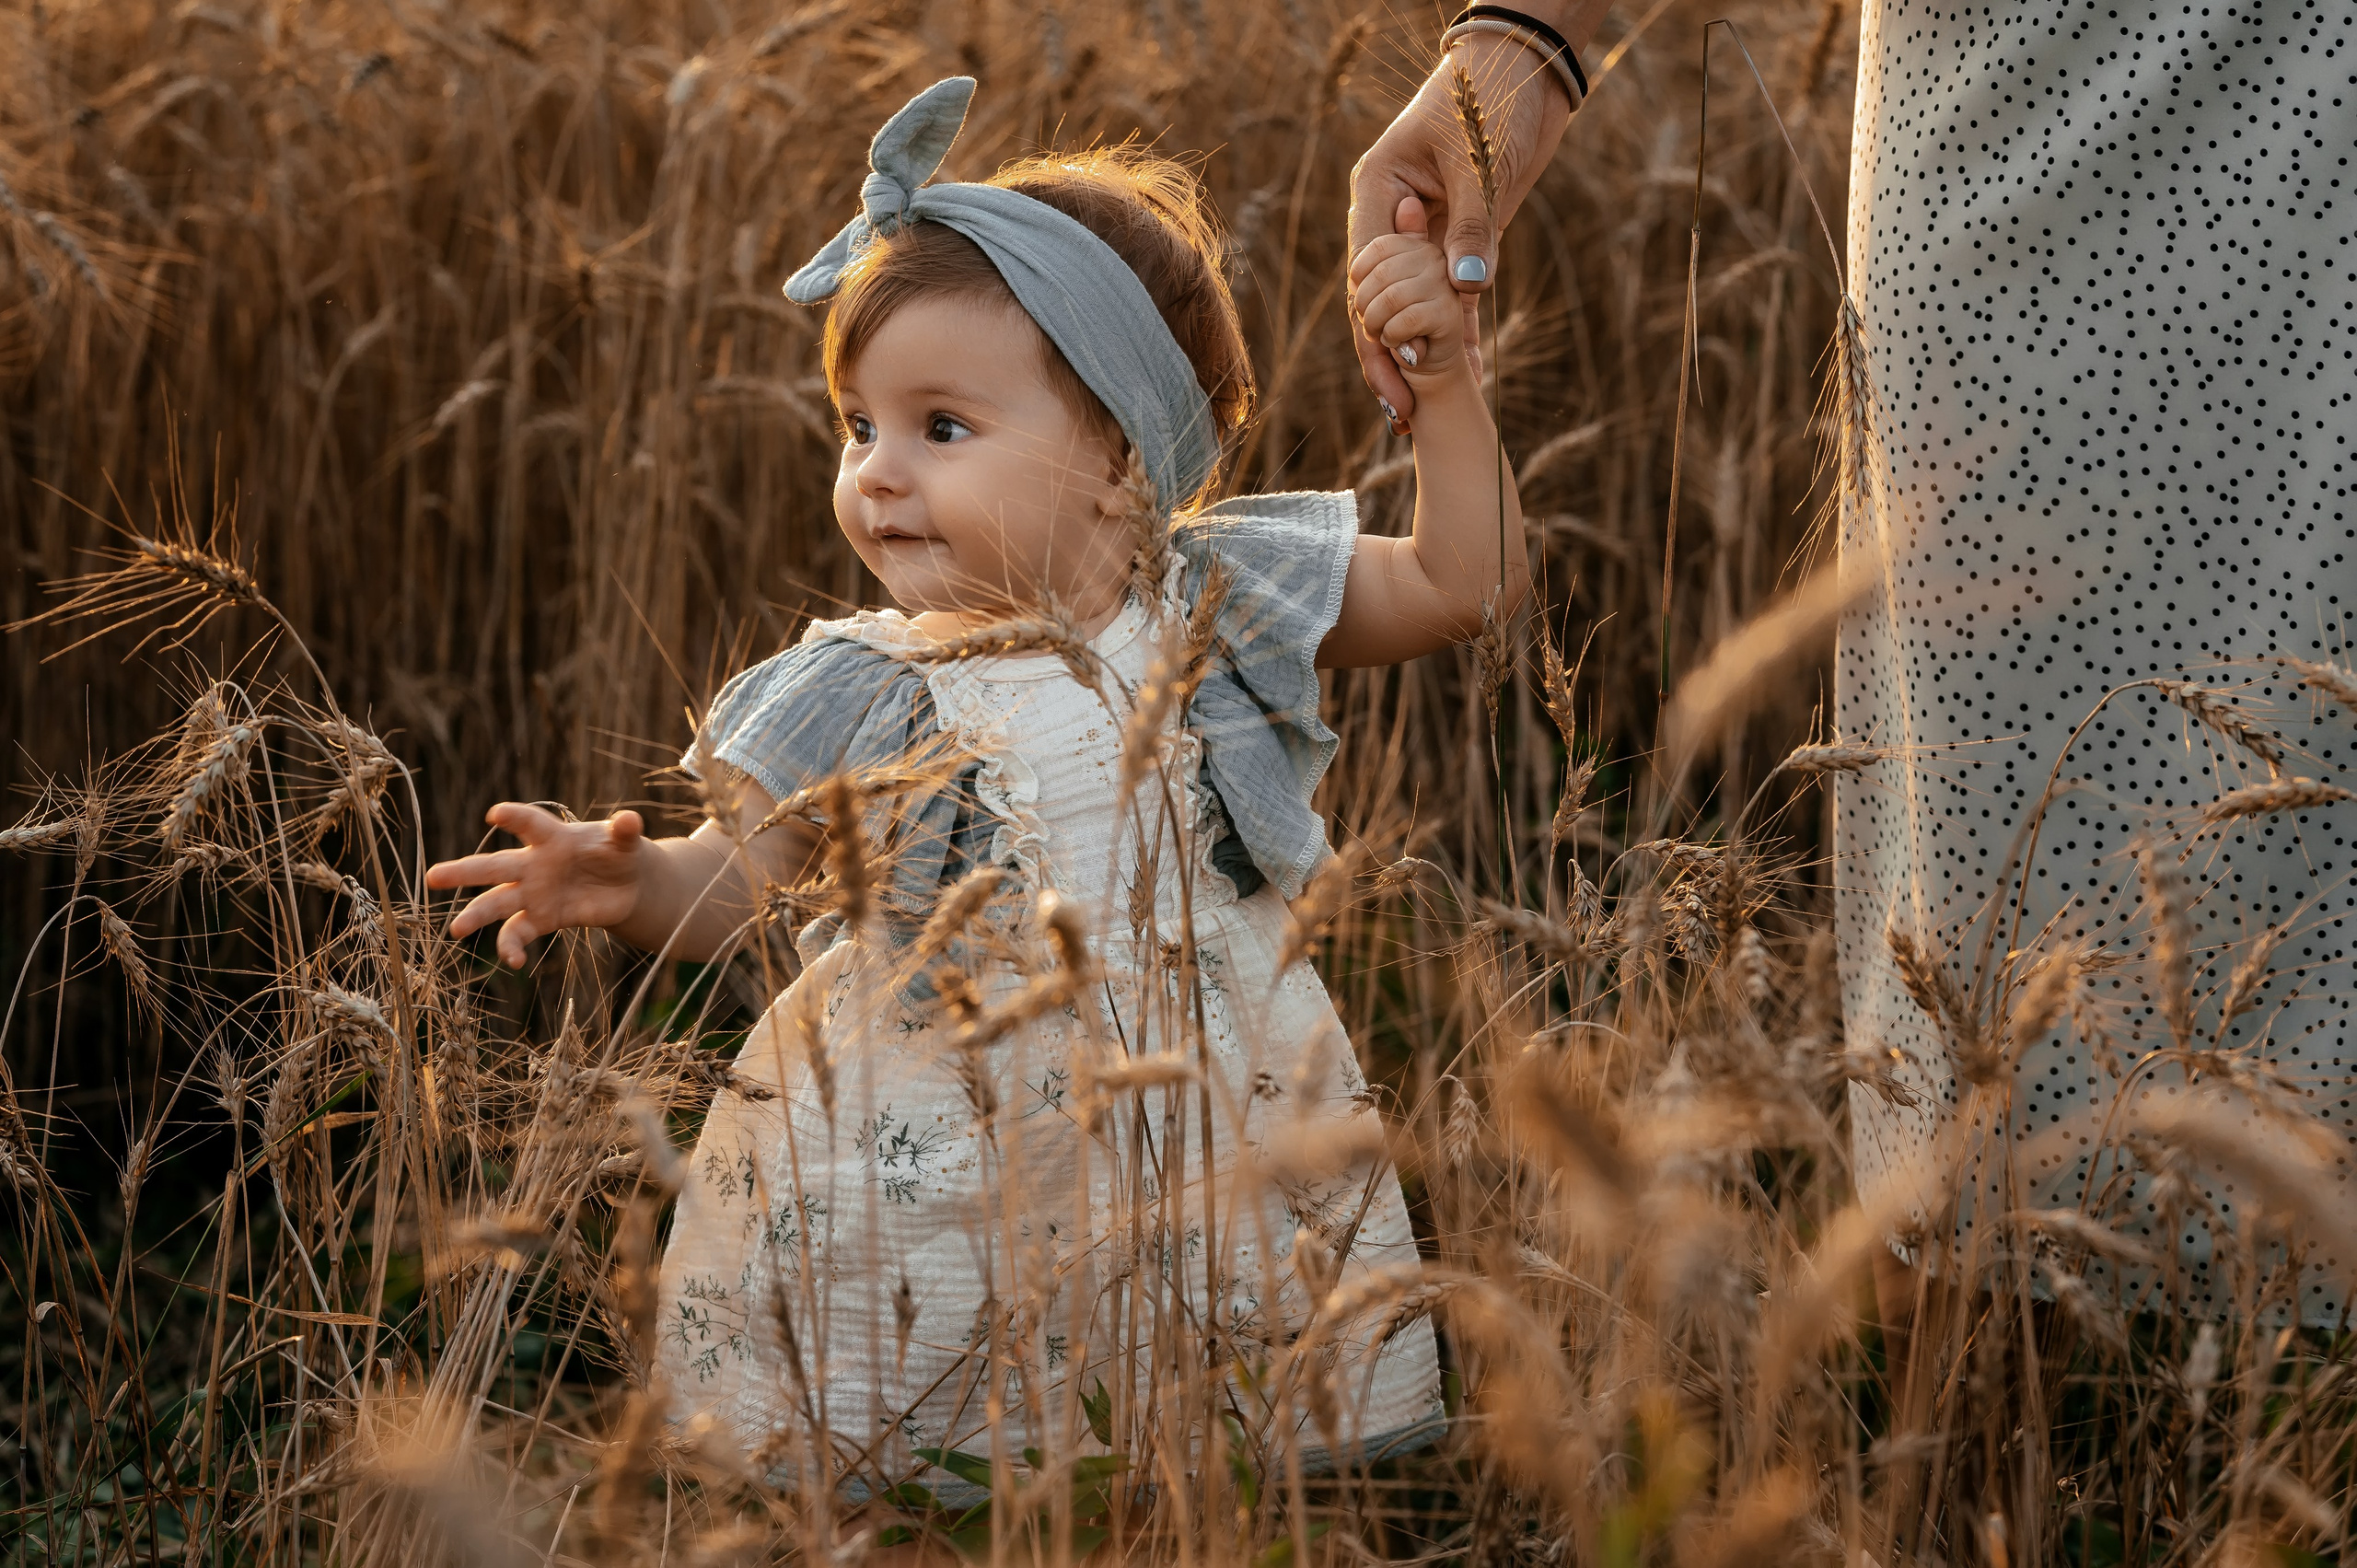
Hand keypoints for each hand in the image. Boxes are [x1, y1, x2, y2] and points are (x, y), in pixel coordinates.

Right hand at [425, 803, 646, 967]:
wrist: (626, 884)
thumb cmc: (617, 852)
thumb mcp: (625, 841)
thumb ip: (625, 831)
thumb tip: (632, 821)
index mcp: (552, 838)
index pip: (529, 824)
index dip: (514, 818)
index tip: (495, 814)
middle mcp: (534, 865)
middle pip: (494, 866)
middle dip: (464, 871)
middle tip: (433, 877)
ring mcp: (534, 893)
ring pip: (497, 904)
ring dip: (476, 915)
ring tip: (456, 930)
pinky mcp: (542, 918)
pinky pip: (519, 933)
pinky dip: (513, 947)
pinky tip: (514, 961)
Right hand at [1346, 29, 1574, 425]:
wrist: (1524, 71)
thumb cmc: (1490, 98)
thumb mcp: (1480, 162)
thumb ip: (1473, 225)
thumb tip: (1467, 288)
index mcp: (1378, 192)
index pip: (1366, 272)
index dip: (1377, 326)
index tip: (1397, 368)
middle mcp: (1394, 218)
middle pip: (1380, 300)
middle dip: (1389, 357)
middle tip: (1402, 412)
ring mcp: (1425, 231)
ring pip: (1413, 305)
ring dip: (1419, 355)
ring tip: (1421, 412)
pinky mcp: (1460, 238)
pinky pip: (1453, 295)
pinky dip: (1459, 333)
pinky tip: (1467, 374)